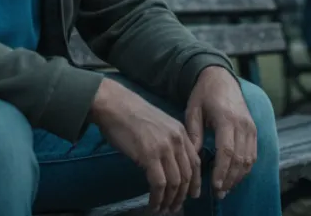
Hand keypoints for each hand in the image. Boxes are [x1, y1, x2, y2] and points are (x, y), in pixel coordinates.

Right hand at [90, 77, 200, 212]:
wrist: (114, 105)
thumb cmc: (131, 114)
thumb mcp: (159, 124)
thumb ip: (168, 141)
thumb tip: (169, 164)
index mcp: (181, 132)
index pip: (195, 162)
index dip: (195, 181)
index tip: (192, 194)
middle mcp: (177, 140)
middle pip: (187, 175)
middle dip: (182, 195)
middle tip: (175, 207)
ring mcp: (164, 147)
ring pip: (175, 182)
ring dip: (170, 200)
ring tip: (163, 209)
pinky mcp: (149, 155)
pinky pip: (159, 184)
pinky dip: (158, 198)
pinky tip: (153, 204)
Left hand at [185, 67, 256, 199]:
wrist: (221, 77)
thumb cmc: (203, 94)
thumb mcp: (193, 110)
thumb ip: (194, 134)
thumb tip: (193, 157)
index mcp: (226, 118)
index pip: (227, 151)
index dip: (222, 171)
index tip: (214, 186)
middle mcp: (242, 124)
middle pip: (240, 158)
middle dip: (230, 178)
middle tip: (219, 193)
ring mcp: (251, 126)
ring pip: (249, 158)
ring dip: (238, 176)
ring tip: (225, 189)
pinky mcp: (254, 128)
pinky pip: (253, 153)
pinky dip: (246, 167)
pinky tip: (235, 176)